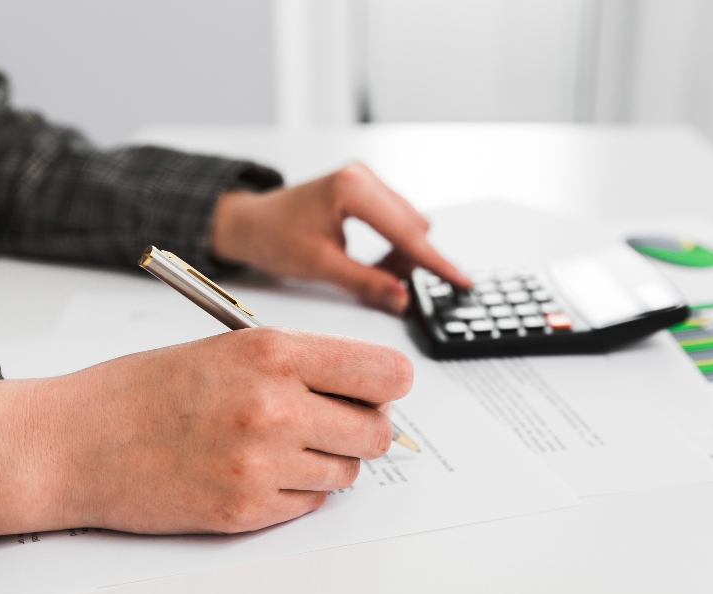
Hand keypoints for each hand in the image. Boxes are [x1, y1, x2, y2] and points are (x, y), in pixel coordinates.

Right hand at [0, 328, 412, 537]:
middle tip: (330, 423)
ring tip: (279, 446)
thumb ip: (299, 364)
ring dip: (326, 462)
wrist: (71, 442)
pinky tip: (254, 472)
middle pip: (377, 431)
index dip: (387, 384)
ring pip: (347, 473)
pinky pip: (309, 505)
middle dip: (361, 428)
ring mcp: (261, 463)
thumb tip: (367, 387)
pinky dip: (294, 492)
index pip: (386, 373)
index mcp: (272, 352)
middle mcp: (275, 406)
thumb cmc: (140, 389)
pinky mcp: (245, 510)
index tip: (377, 390)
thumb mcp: (226, 347)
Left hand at [210, 162, 470, 312]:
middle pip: (413, 226)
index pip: (406, 232)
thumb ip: (366, 282)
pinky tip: (375, 260)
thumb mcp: (320, 266)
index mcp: (352, 188)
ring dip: (401, 254)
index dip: (435, 262)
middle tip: (393, 289)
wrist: (251, 222)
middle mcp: (363, 176)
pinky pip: (397, 219)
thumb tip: (402, 298)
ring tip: (375, 273)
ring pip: (408, 224)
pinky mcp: (366, 189)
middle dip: (410, 261)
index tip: (460, 280)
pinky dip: (393, 244)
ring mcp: (366, 180)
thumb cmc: (274, 236)